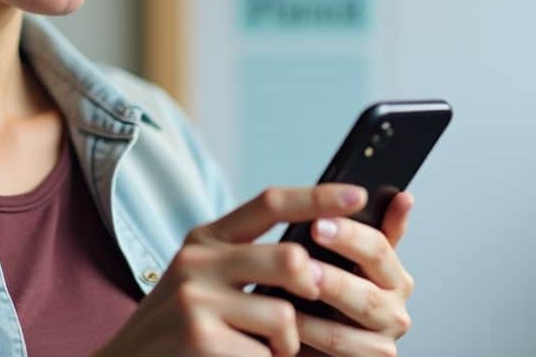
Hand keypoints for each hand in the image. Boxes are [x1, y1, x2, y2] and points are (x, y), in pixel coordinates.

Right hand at [94, 184, 369, 356]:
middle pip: (290, 259)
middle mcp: (198, 261)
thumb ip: (242, 261)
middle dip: (314, 290)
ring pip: (283, 316)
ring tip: (268, 352)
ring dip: (287, 345)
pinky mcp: (200, 339)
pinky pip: (266, 355)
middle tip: (311, 308)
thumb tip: (311, 255)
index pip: (269, 202)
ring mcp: (196, 301)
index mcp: (204, 239)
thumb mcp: (200, 280)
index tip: (358, 195)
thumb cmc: (177, 330)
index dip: (317, 197)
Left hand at [297, 191, 415, 356]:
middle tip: (301, 263)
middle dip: (331, 277)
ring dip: (313, 314)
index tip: (318, 221)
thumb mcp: (353, 260)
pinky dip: (307, 337)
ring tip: (286, 294)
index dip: (349, 235)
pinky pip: (334, 351)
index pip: (380, 249)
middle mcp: (396, 312)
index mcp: (396, 278)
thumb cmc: (334, 298)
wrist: (322, 344)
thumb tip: (402, 195)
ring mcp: (382, 343)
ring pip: (345, 329)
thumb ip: (375, 230)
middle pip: (367, 293)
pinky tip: (285, 323)